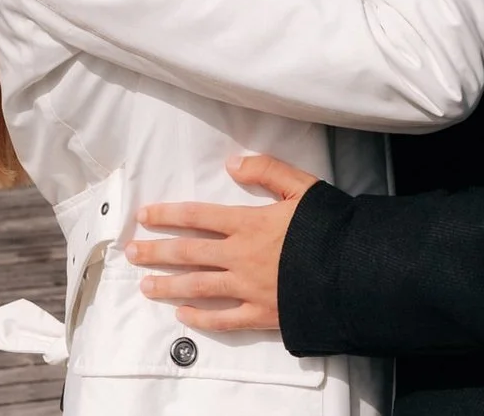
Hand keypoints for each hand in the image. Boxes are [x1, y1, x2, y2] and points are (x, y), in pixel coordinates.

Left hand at [124, 153, 317, 331]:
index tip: (144, 216)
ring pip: (198, 287)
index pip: (197, 217)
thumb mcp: (303, 187)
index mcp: (248, 223)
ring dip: (168, 285)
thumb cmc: (329, 227)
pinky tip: (182, 315)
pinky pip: (223, 319)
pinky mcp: (261, 314)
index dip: (168, 215)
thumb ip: (267, 171)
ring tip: (145, 285)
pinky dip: (200, 318)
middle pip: (188, 253)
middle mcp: (240, 256)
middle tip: (131, 252)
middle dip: (156, 251)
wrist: (352, 271)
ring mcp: (248, 288)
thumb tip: (232, 165)